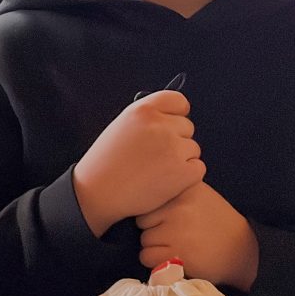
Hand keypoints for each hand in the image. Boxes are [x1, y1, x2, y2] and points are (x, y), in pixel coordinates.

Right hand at [72, 91, 203, 234]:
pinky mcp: (182, 172)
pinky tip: (165, 182)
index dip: (176, 115)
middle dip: (176, 140)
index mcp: (143, 110)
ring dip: (181, 159)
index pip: (179, 101)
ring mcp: (172, 148)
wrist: (96, 194)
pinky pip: (198, 168)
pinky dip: (187, 177)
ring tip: (156, 171)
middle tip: (155, 156)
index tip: (171, 126)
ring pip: (193, 149)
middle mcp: (159, 126)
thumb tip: (173, 117)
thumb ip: (147, 118)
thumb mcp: (121, 126)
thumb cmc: (105, 163)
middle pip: (187, 127)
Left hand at [137, 182, 259, 289]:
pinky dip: (155, 262)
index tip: (171, 220)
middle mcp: (180, 206)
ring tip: (176, 247)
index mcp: (185, 188)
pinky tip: (173, 259)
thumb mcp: (200, 195)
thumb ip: (175, 191)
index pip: (151, 199)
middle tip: (174, 236)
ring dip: (155, 247)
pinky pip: (146, 256)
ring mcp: (178, 230)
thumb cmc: (217, 223)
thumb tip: (143, 193)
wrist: (242, 250)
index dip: (157, 213)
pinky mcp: (177, 253)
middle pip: (143, 219)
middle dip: (154, 229)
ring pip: (144, 239)